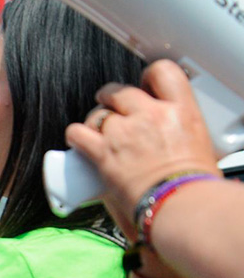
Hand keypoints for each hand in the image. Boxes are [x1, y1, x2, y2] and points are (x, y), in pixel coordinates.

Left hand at [66, 60, 219, 240]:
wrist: (180, 205)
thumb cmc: (194, 184)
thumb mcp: (201, 144)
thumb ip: (180, 130)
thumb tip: (172, 132)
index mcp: (181, 110)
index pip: (163, 72)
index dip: (148, 76)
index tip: (144, 85)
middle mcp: (150, 115)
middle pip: (121, 91)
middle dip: (113, 97)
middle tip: (112, 108)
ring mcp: (124, 132)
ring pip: (98, 113)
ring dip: (96, 121)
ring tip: (99, 134)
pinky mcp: (103, 151)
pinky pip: (77, 133)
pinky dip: (76, 136)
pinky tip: (80, 142)